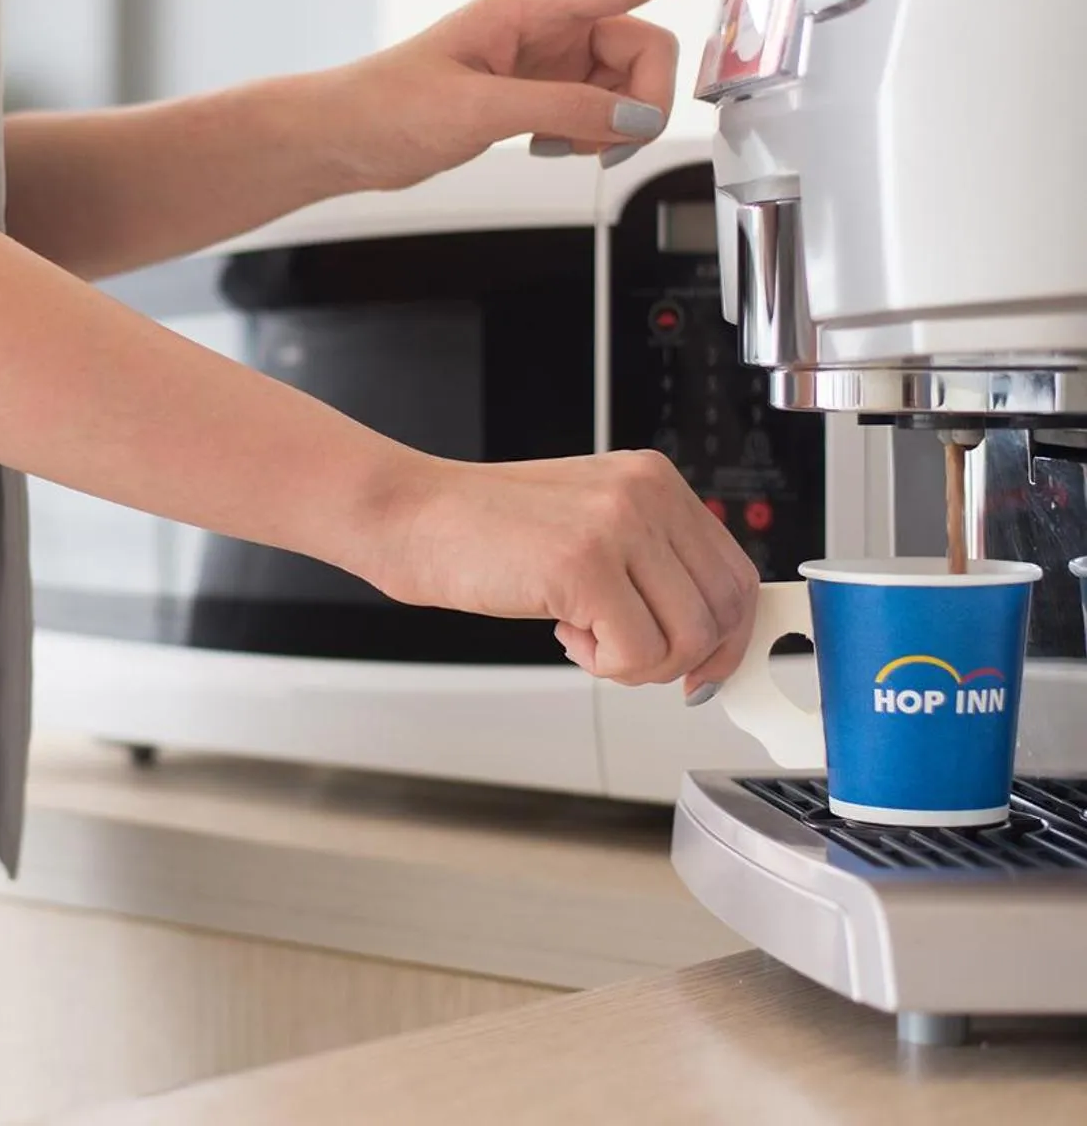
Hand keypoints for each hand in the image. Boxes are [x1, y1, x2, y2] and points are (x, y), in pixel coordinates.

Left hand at [314, 0, 732, 191]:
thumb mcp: (480, 110)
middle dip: (642, 98)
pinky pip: (598, 107)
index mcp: (529, 6)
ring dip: (614, 122)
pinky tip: (553, 146)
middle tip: (610, 141)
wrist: (345, 138)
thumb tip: (635, 119)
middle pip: (640, 48)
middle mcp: (544, 24)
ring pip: (625, 84)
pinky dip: (592, 132)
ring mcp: (543, 58)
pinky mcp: (537, 91)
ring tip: (564, 146)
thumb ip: (566, 109)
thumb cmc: (389, 107)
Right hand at [365, 450, 758, 690]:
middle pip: (723, 609)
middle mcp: (645, 494)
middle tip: (633, 661)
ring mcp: (618, 526)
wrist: (411, 517)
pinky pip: (639, 653)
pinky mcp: (585, 565)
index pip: (734, 571)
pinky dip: (606, 666)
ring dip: (639, 664)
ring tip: (587, 640)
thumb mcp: (586, 525)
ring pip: (690, 637)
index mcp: (652, 480)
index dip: (727, 634)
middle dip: (686, 657)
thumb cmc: (481, 530)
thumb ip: (646, 562)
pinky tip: (565, 635)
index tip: (702, 666)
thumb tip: (702, 634)